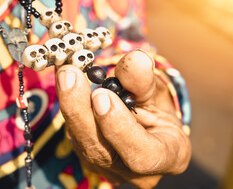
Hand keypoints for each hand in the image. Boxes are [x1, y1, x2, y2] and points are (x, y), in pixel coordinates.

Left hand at [55, 50, 190, 188]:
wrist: (149, 124)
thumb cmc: (159, 110)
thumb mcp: (157, 92)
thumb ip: (145, 80)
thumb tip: (136, 58)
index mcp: (167, 158)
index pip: (142, 154)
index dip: (119, 127)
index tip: (101, 95)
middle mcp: (135, 172)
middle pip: (101, 151)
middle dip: (81, 112)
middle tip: (69, 75)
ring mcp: (109, 168)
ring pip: (82, 142)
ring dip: (70, 106)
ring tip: (65, 72)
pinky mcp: (89, 158)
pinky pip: (75, 134)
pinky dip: (69, 106)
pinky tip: (66, 81)